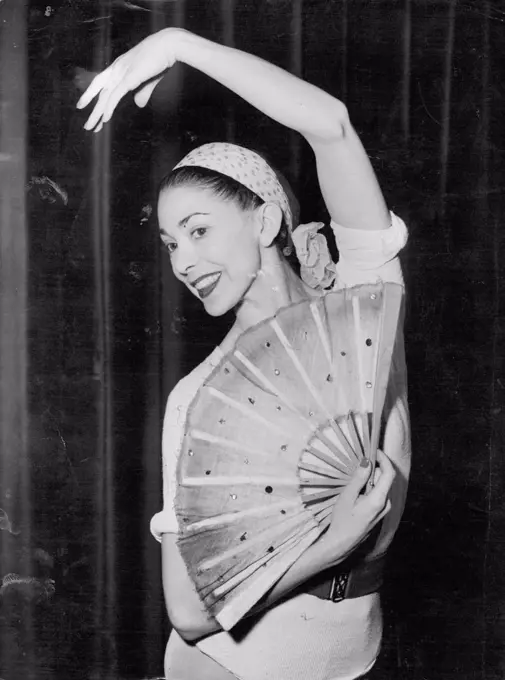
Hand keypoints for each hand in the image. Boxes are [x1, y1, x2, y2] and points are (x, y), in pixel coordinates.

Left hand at [76, 28, 182, 131]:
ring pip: (105, 96)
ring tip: (91, 127)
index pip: (100, 83)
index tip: (83, 106)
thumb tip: (138, 105)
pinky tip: (105, 119)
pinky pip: (115, 95)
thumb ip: (142, 93)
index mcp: (118, 67)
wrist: (168, 46)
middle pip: (99, 91)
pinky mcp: (129, 77)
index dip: (91, 94)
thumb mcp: (148, 79)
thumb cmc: (160, 60)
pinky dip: (109, 108)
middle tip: (87, 126)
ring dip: (97, 114)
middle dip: (92, 109)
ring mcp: (121, 72)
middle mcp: (116, 69)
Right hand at [322, 450, 394, 566]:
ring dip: (373, 476)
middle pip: (386, 478)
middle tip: (362, 460)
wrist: (342, 543)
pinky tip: (360, 488)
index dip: (383, 459)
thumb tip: (367, 462)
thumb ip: (359, 478)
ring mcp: (384, 509)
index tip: (374, 450)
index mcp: (378, 499)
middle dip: (376, 467)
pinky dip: (372, 486)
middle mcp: (386, 504)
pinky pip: (380, 493)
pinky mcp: (380, 512)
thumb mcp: (347, 496)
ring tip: (358, 474)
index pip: (388, 473)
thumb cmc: (342, 520)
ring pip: (382, 486)